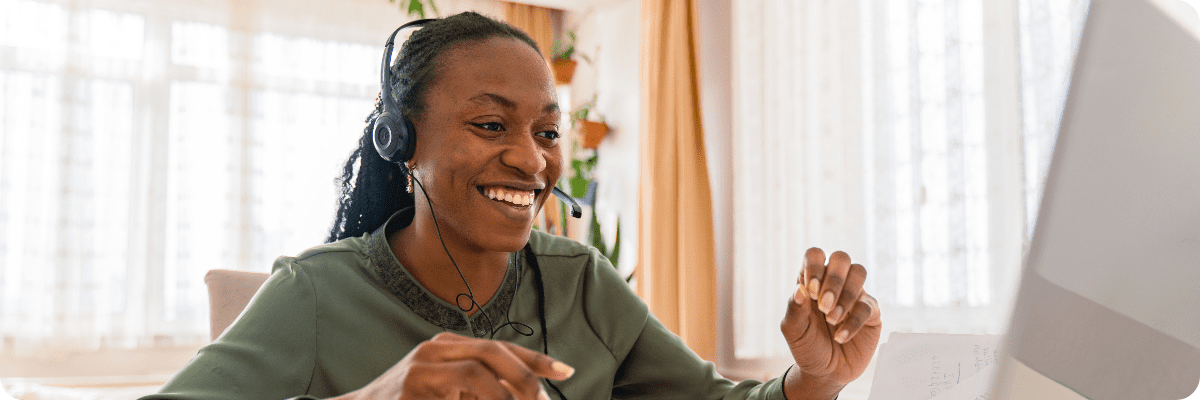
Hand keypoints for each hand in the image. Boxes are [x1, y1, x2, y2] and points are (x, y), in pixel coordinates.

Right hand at [337, 332, 573, 399]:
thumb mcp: (450, 391)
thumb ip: (483, 388)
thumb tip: (528, 396)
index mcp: (449, 344)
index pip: (501, 346)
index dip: (535, 359)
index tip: (566, 372)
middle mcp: (436, 348)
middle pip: (493, 352)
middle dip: (525, 377)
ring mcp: (421, 367)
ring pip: (477, 373)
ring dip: (504, 396)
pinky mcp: (412, 388)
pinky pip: (457, 393)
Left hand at [780, 248, 881, 398]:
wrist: (825, 372)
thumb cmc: (807, 346)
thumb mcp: (793, 330)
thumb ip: (794, 309)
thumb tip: (800, 289)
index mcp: (813, 280)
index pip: (815, 255)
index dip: (814, 267)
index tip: (811, 292)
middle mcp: (835, 283)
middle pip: (841, 258)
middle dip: (833, 280)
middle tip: (823, 306)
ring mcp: (855, 295)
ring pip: (859, 272)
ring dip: (845, 295)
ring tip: (832, 320)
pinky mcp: (870, 312)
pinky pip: (867, 306)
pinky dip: (852, 323)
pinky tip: (840, 337)